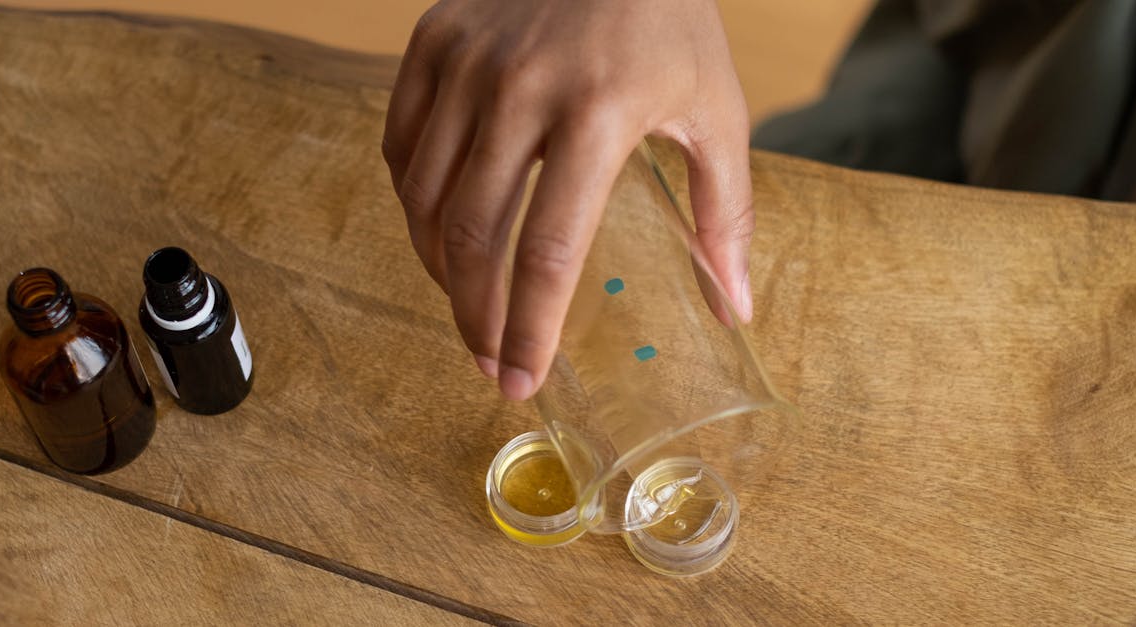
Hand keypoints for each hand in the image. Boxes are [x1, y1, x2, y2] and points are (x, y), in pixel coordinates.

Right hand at [382, 0, 753, 399]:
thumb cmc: (673, 21)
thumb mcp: (718, 110)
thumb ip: (726, 214)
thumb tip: (735, 307)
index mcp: (598, 112)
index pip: (547, 250)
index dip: (529, 330)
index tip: (520, 381)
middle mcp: (519, 89)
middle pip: (471, 234)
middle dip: (474, 316)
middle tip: (488, 363)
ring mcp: (466, 62)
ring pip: (424, 196)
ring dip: (438, 269)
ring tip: (468, 308)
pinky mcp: (432, 40)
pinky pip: (400, 144)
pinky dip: (413, 203)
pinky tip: (439, 234)